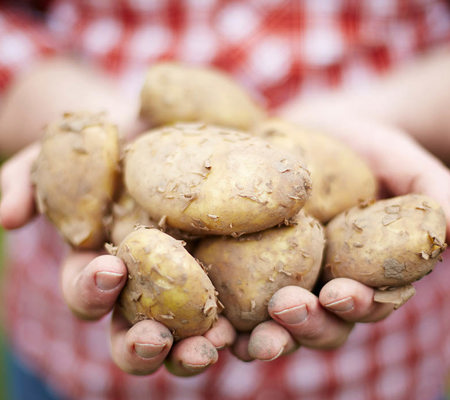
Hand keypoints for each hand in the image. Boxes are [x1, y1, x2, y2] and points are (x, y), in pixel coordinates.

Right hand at [0, 144, 235, 376]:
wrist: (164, 127)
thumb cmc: (111, 145)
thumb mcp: (67, 152)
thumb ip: (31, 179)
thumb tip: (6, 217)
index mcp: (103, 267)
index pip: (89, 293)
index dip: (92, 291)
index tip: (109, 271)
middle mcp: (144, 289)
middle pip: (135, 334)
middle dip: (141, 344)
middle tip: (157, 338)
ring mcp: (188, 288)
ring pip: (187, 337)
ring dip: (195, 350)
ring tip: (214, 347)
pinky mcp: (230, 276)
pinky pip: (239, 310)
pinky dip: (248, 324)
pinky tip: (264, 323)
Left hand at [232, 104, 449, 361]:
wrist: (308, 129)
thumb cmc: (361, 146)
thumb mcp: (401, 162)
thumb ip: (433, 194)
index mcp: (360, 275)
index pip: (365, 304)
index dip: (357, 306)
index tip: (341, 292)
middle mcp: (318, 287)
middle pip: (314, 324)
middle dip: (302, 324)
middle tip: (286, 309)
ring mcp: (275, 280)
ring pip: (266, 323)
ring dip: (251, 335)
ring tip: (230, 334)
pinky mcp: (236, 264)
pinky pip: (222, 296)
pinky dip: (211, 312)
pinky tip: (198, 314)